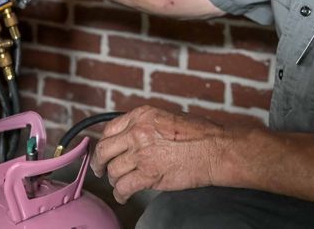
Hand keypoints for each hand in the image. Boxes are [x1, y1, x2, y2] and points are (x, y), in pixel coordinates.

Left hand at [90, 106, 223, 203]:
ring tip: (118, 184)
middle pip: (104, 150)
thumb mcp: (166, 117)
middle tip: (99, 169)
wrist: (214, 149)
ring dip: (114, 180)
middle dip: (99, 162)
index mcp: (141, 116)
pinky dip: (121, 194)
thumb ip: (145, 126)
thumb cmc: (198, 134)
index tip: (104, 151)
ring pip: (113, 170)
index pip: (110, 129)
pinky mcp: (149, 175)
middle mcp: (137, 133)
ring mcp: (141, 154)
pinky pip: (124, 187)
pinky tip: (123, 196)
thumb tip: (131, 137)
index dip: (104, 143)